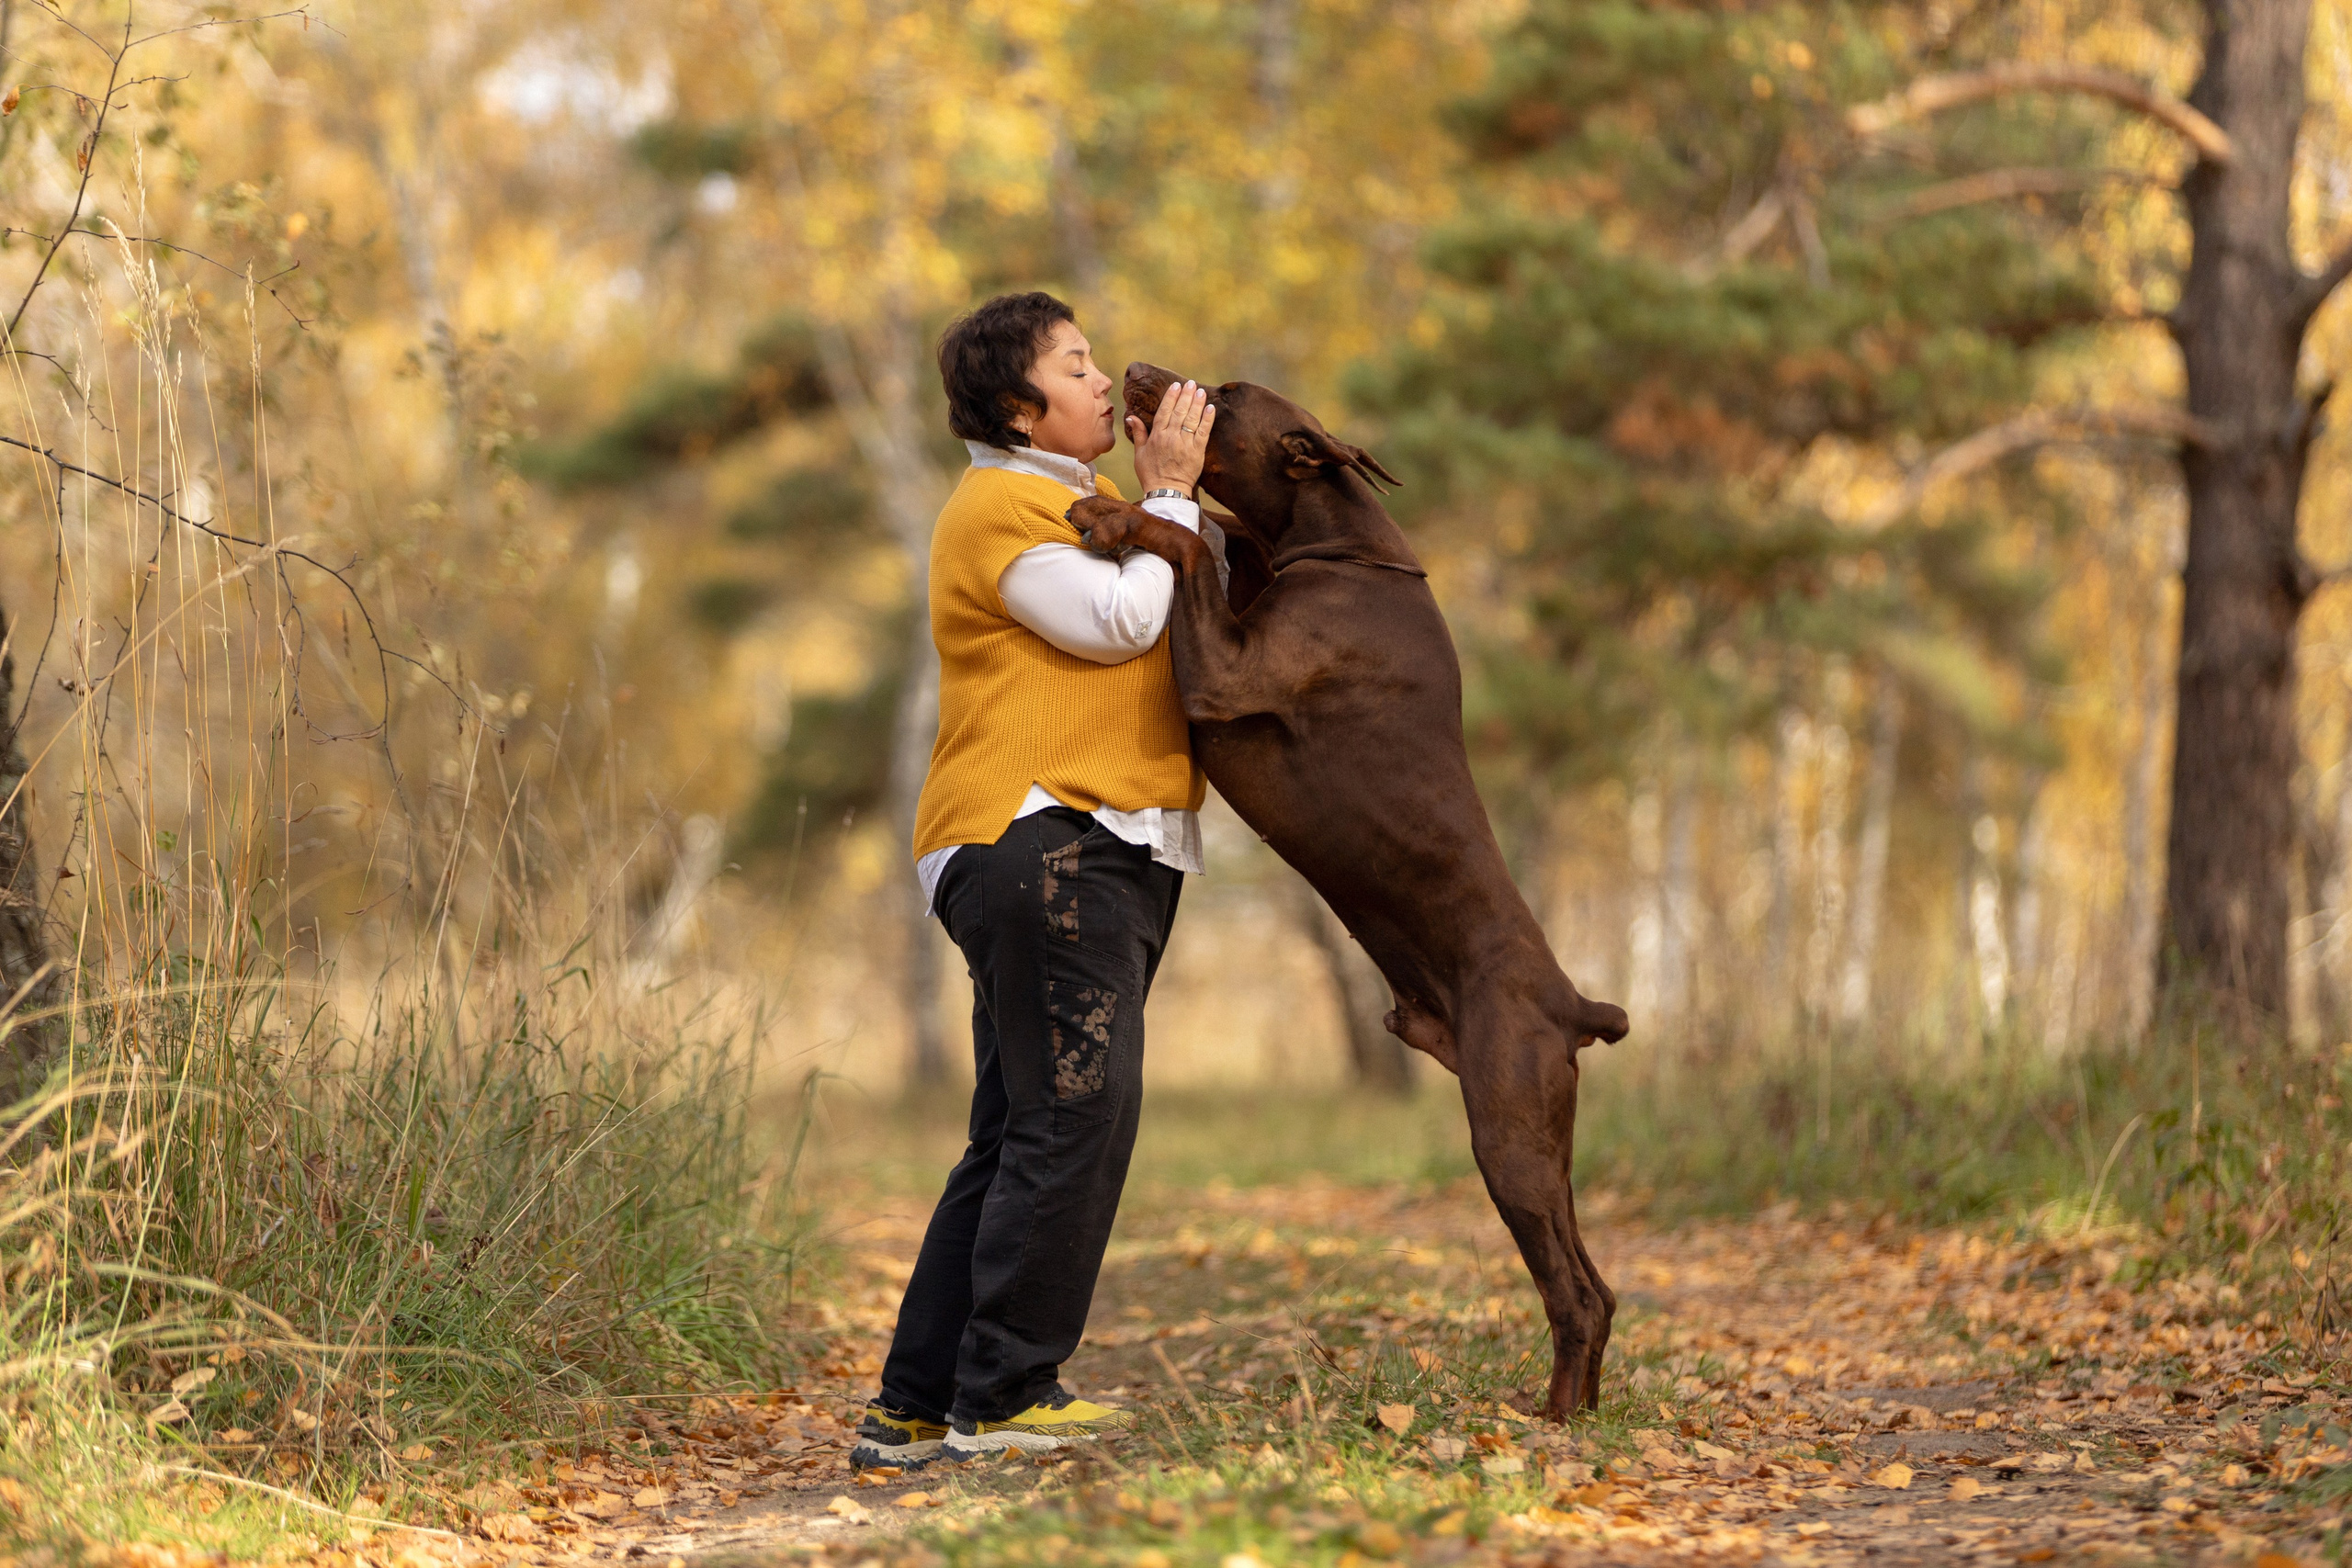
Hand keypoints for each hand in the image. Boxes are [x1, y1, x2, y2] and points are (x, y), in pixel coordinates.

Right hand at [1129, 380, 1213, 495]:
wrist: (1166, 493)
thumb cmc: (1151, 474)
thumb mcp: (1139, 454)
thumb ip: (1138, 433)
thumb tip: (1130, 416)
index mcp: (1157, 437)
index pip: (1164, 411)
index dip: (1171, 397)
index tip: (1176, 385)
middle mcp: (1171, 437)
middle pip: (1179, 412)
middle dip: (1186, 396)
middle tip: (1191, 384)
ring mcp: (1185, 444)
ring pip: (1192, 419)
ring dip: (1197, 403)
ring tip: (1200, 391)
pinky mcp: (1197, 452)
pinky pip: (1203, 432)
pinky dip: (1207, 420)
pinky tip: (1210, 408)